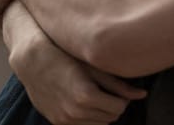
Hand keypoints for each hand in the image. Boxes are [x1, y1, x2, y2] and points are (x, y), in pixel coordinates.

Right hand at [11, 37, 146, 124]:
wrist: (31, 60)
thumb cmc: (64, 56)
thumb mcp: (92, 65)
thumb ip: (118, 83)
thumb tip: (142, 95)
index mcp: (86, 96)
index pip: (119, 107)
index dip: (121, 97)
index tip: (117, 87)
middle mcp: (75, 111)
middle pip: (110, 117)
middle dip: (112, 105)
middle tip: (106, 90)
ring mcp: (65, 119)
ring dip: (100, 113)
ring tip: (94, 94)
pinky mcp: (57, 122)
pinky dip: (87, 117)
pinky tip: (81, 100)